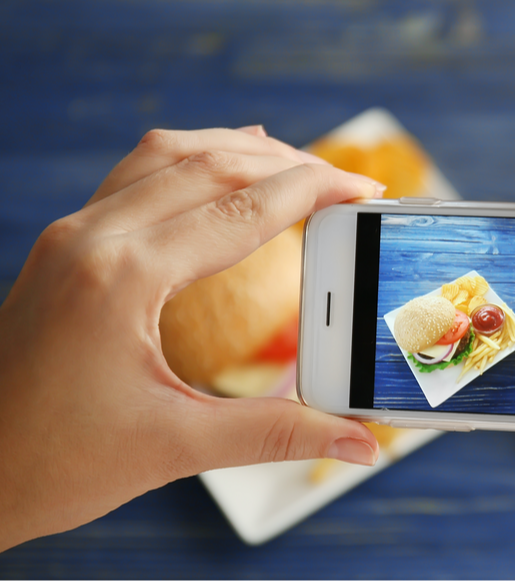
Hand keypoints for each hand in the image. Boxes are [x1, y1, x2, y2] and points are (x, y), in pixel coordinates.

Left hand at [0, 126, 385, 551]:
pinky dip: (192, 161)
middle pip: (210, 163)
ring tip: (295, 166)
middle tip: (344, 183)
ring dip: (238, 151)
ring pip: (169, 155)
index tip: (364, 188)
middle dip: (288, 165)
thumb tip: (359, 441)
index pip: (243, 208)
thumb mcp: (176, 446)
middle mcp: (92, 238)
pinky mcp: (66, 246)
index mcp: (122, 277)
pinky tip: (218, 172)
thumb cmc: (50, 464)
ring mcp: (72, 236)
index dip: (316, 191)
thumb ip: (278, 433)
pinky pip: (137, 174)